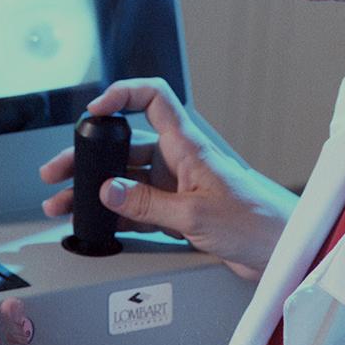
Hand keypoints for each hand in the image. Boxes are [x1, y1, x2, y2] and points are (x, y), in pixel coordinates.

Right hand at [40, 79, 296, 280]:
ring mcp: (178, 184)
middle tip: (58, 170)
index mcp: (187, 144)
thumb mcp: (195, 215)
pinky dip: (115, 212)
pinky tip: (95, 221)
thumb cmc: (257, 222)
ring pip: (126, 178)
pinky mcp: (180, 210)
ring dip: (95, 188)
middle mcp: (179, 158)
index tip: (94, 110)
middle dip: (88, 155)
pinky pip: (138, 205)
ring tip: (64, 202)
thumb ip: (148, 204)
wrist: (286, 250)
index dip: (121, 95)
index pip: (151, 98)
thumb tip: (107, 191)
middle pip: (125, 144)